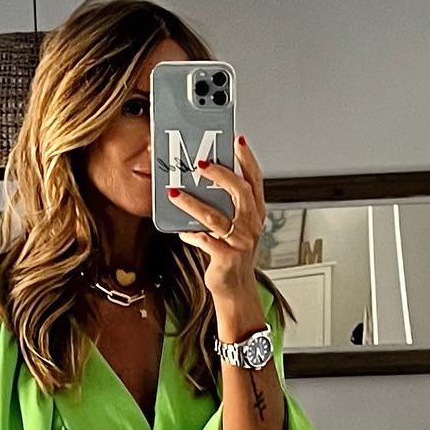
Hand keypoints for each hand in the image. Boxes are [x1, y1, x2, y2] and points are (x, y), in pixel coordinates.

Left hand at [168, 133, 266, 302]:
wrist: (234, 287)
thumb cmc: (232, 254)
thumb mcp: (235, 226)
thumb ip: (226, 205)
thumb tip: (202, 180)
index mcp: (256, 213)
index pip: (255, 180)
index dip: (247, 160)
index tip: (237, 141)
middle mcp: (251, 225)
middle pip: (240, 192)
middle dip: (220, 175)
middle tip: (201, 164)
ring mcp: (240, 242)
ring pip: (215, 217)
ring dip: (192, 203)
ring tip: (174, 193)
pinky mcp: (226, 258)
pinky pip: (204, 241)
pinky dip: (191, 234)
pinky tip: (181, 230)